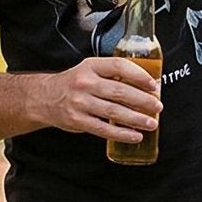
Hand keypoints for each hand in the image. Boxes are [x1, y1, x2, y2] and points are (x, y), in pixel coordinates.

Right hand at [37, 57, 161, 142]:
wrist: (44, 98)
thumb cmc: (73, 84)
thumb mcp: (89, 70)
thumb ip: (112, 75)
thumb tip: (145, 85)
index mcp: (91, 66)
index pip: (119, 66)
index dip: (139, 75)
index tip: (153, 84)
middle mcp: (85, 83)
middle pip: (120, 91)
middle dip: (143, 100)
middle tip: (157, 106)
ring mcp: (80, 102)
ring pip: (114, 111)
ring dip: (137, 119)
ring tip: (151, 123)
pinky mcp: (78, 121)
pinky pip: (104, 129)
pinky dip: (122, 134)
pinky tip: (134, 135)